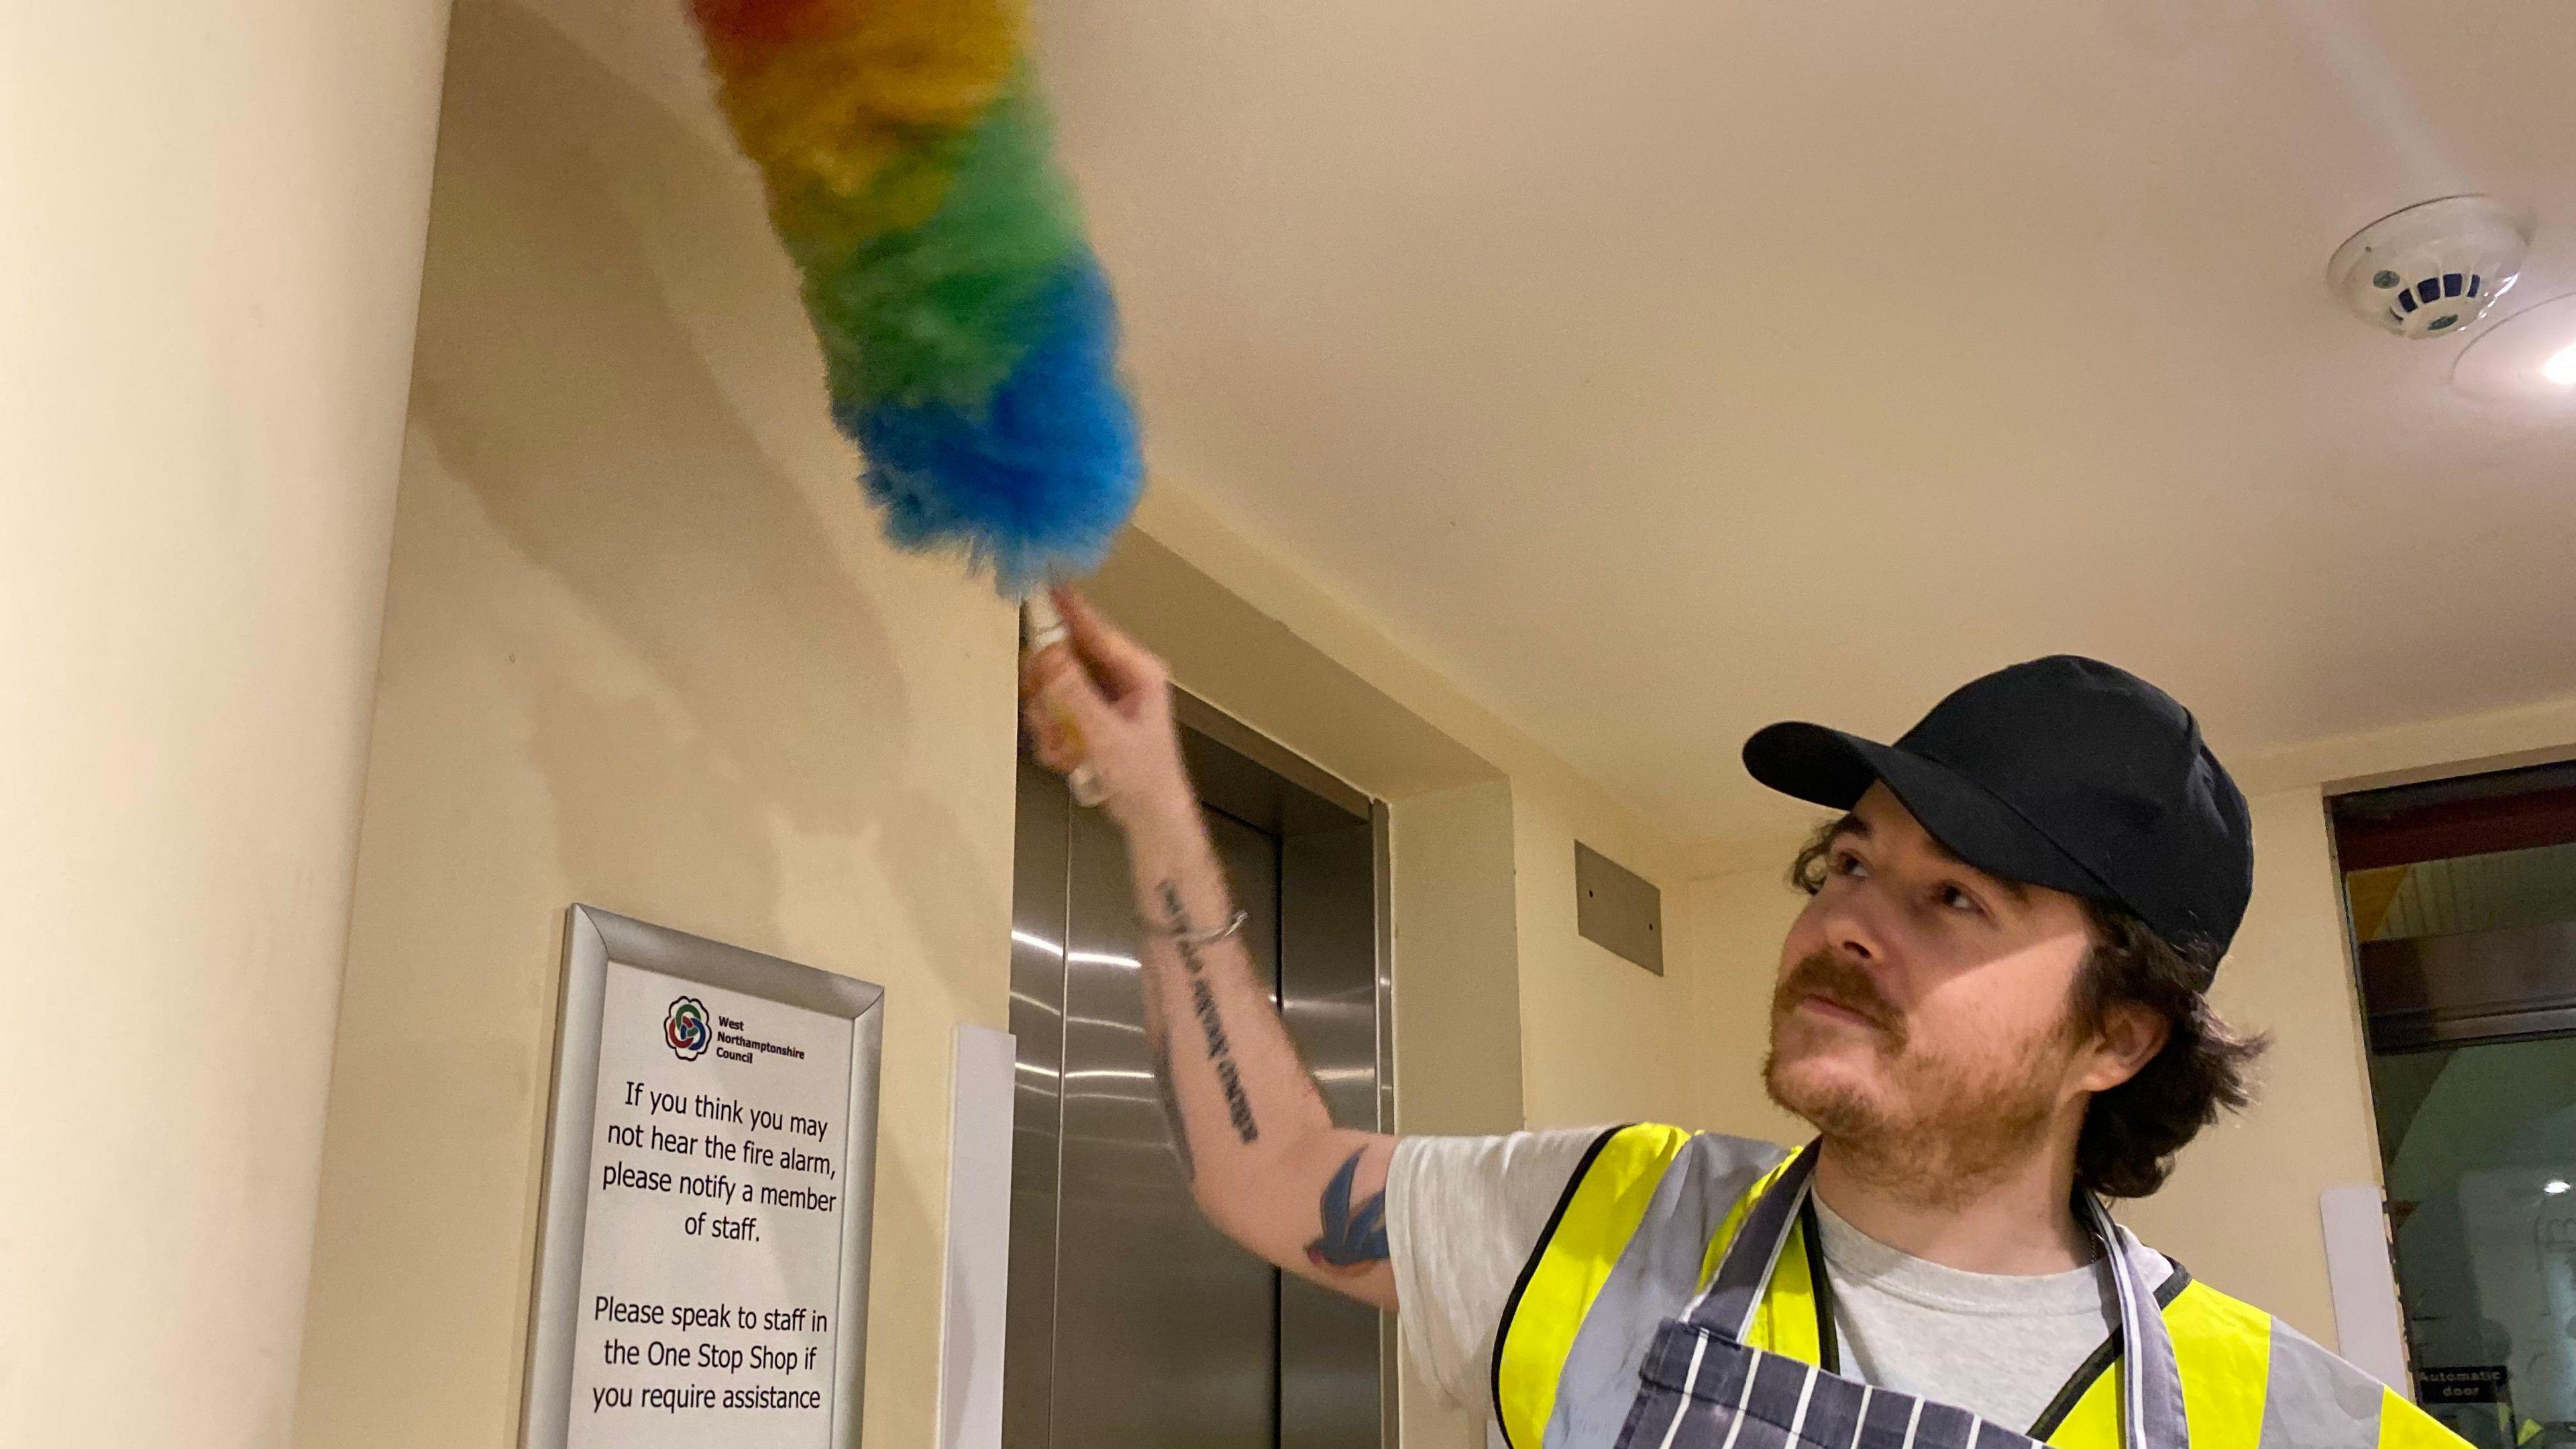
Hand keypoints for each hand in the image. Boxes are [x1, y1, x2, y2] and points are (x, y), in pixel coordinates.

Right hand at [1022, 588, 1194, 829]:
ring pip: (1051, 689)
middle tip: (1050, 720)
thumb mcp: (1106, 736)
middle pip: (1062, 658)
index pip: (1093, 628)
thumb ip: (1075, 695)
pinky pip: (1053, 714)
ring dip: (1050, 723)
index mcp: (1137, 671)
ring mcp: (1101, 696)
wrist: (1151, 817)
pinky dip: (1054, 740)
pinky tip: (1070, 761)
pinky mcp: (1087, 716)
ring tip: (1066, 752)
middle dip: (1047, 695)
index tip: (1036, 588)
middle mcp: (1118, 676)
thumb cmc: (1142, 777)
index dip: (1064, 609)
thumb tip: (1047, 653)